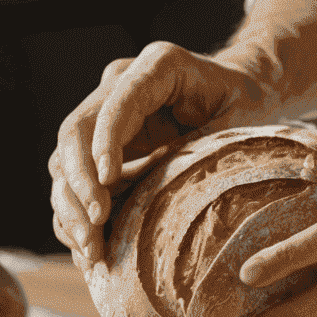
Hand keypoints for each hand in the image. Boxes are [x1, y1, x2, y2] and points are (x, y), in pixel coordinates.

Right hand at [49, 43, 274, 265]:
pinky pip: (76, 180)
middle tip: (94, 230)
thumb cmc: (250, 107)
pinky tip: (88, 249)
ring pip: (65, 159)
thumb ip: (212, 149)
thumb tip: (181, 200)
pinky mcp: (105, 146)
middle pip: (77, 131)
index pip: (118, 101)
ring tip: (91, 250)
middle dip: (79, 184)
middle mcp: (122, 84)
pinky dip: (76, 214)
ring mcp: (107, 114)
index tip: (106, 182)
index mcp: (159, 65)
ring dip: (71, 207)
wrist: (250, 96)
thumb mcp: (242, 123)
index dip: (105, 142)